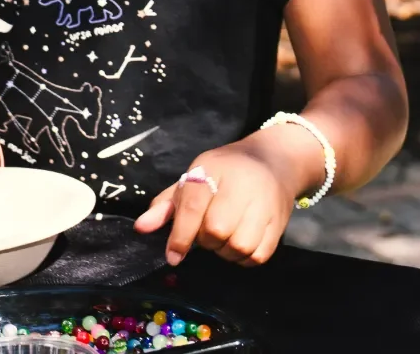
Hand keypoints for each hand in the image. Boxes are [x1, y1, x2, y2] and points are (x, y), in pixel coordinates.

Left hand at [133, 129, 309, 266]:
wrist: (275, 161)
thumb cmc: (226, 171)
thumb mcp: (194, 178)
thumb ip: (166, 205)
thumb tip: (141, 228)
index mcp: (215, 169)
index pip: (194, 206)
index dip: (181, 235)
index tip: (173, 256)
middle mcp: (242, 185)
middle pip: (216, 230)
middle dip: (206, 240)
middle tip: (207, 232)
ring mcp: (264, 204)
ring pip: (239, 246)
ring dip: (226, 251)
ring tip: (225, 237)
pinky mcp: (279, 223)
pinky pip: (258, 256)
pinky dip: (245, 257)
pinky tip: (241, 243)